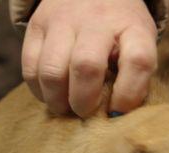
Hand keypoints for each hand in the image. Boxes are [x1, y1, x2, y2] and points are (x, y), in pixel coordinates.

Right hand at [22, 0, 157, 116]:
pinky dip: (39, 91)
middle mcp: (98, 19)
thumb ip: (134, 77)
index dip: (129, 93)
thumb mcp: (139, 44)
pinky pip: (30, 68)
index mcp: (132, 27)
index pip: (137, 60)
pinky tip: (52, 94)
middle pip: (86, 66)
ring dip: (57, 100)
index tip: (118, 111)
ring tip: (65, 108)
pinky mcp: (37, 25)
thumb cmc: (120, 30)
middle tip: (85, 112)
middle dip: (83, 101)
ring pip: (51, 71)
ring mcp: (63, 20)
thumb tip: (116, 116)